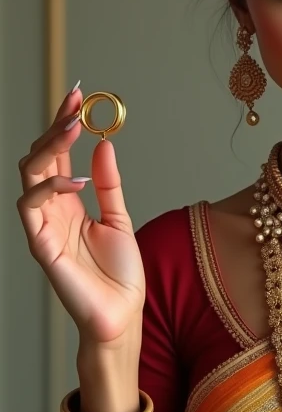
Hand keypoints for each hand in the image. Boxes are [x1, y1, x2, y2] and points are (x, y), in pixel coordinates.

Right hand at [16, 85, 144, 346]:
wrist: (122, 315)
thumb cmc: (119, 275)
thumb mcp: (119, 219)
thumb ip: (109, 184)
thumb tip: (104, 145)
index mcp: (69, 202)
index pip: (59, 154)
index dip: (64, 124)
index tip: (78, 95)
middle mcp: (51, 210)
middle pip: (38, 158)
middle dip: (53, 127)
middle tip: (74, 105)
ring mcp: (43, 227)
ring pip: (28, 176)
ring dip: (48, 148)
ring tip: (73, 128)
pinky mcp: (41, 246)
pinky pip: (30, 208)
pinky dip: (49, 187)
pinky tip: (75, 179)